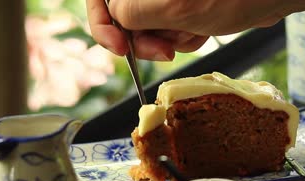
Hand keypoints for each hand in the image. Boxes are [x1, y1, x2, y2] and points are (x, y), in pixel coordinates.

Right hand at [86, 0, 296, 59]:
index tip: (119, 47)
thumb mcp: (172, 6)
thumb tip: (117, 19)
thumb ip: (130, 12)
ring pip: (149, 25)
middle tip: (164, 52)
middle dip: (144, 37)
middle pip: (124, 13)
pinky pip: (171, 28)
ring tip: (195, 31)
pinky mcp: (185, 4)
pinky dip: (184, 37)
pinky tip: (204, 31)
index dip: (101, 22)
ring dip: (169, 38)